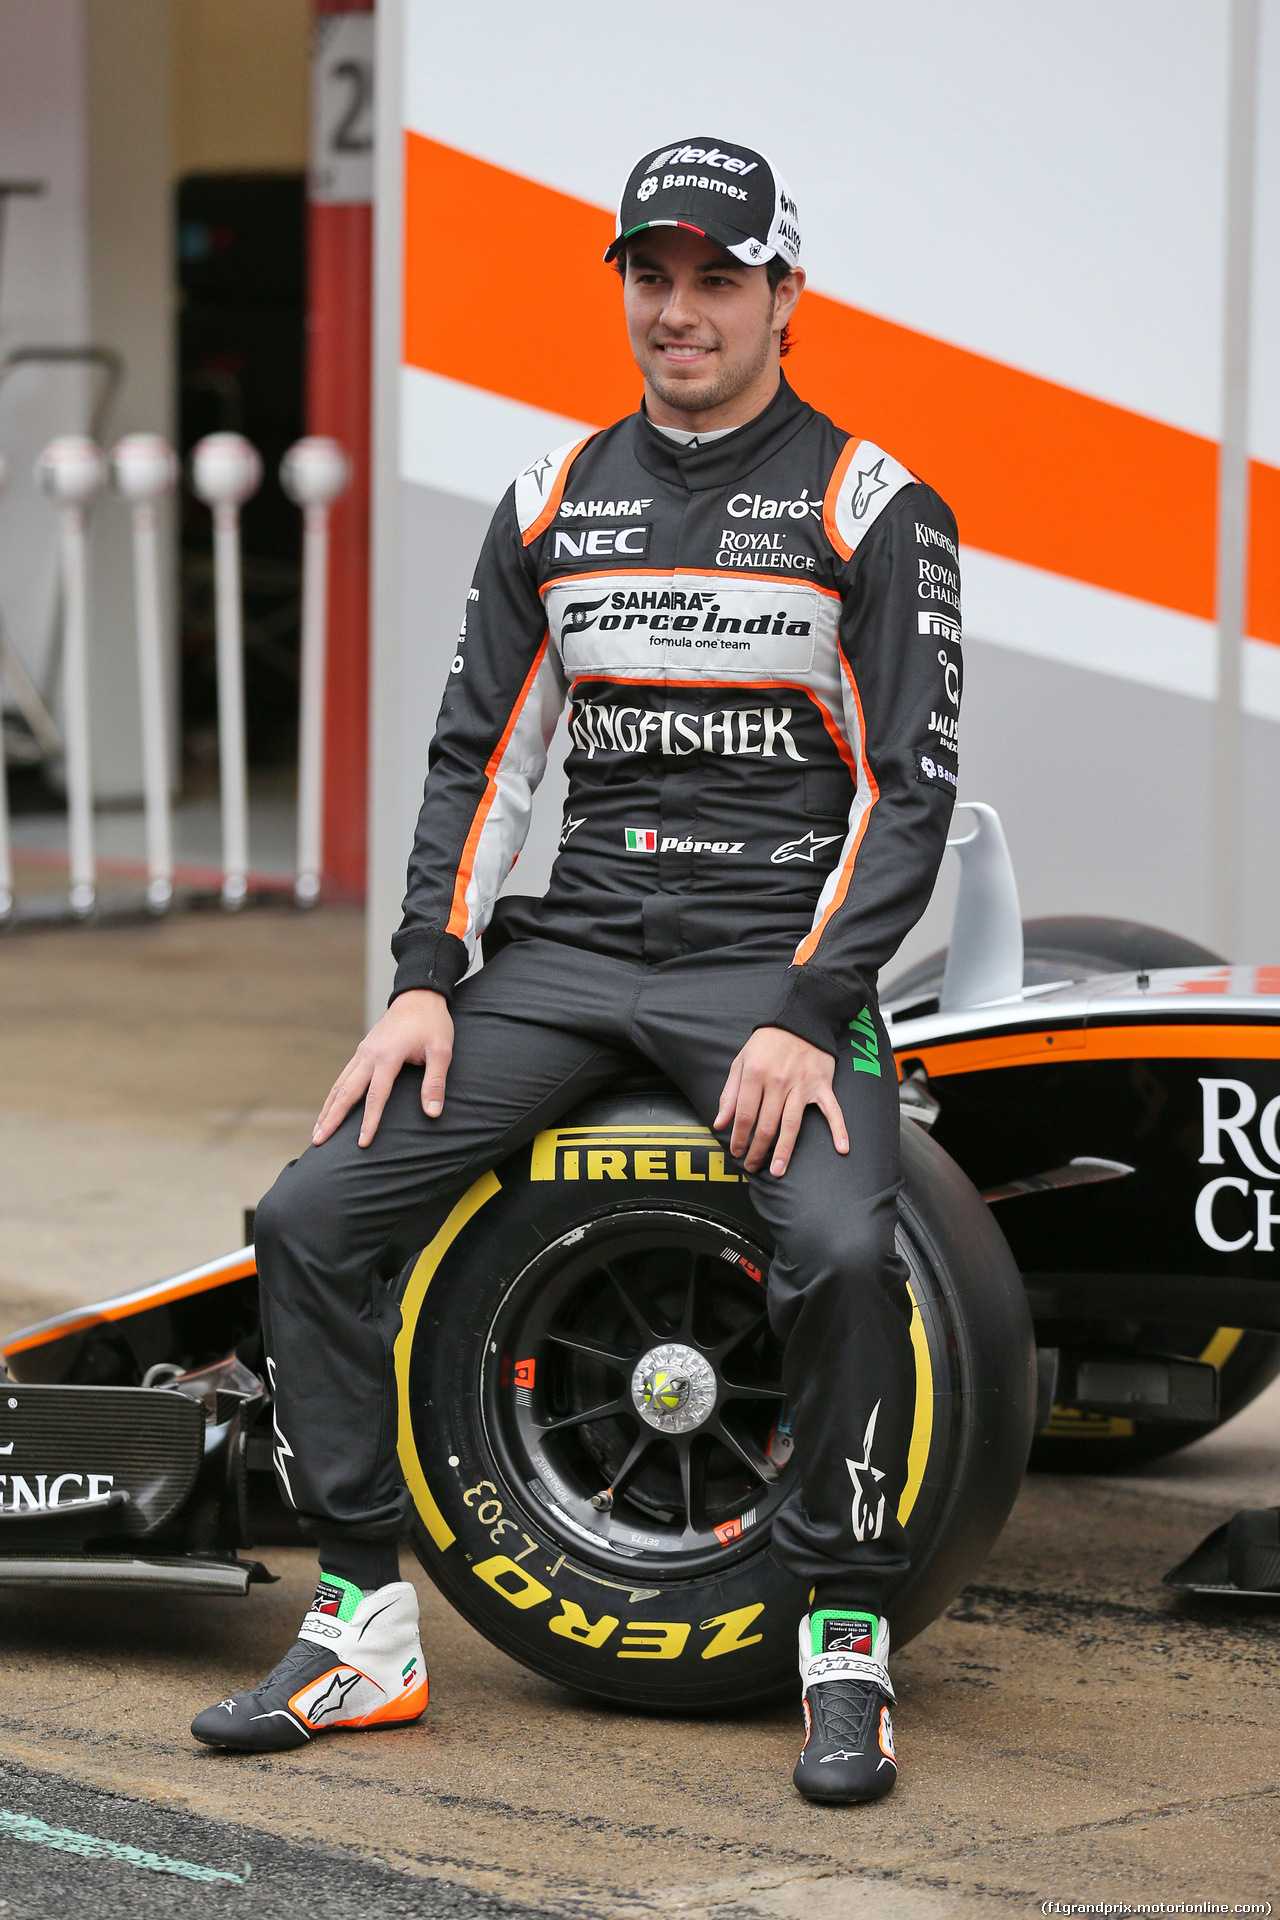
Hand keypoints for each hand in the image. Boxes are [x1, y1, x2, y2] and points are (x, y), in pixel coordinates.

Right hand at [313, 989, 453, 1148]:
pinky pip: (343, 1077)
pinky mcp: (362, 1051)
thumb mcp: (441, 1051)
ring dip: (327, 1108)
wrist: (419, 996)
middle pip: (346, 1092)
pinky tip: (329, 1108)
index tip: (362, 1143)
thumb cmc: (432, 1024)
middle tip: (318, 1141)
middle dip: (332, 1118)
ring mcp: (362, 1052)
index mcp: (388, 1056)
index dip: (369, 1121)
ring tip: (317, 1131)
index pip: (375, 1096)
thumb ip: (435, 1082)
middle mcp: (369, 1055)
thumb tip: (433, 1112)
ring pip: (339, 1085)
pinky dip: (334, 1095)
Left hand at [713, 1027, 848, 1177]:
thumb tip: (720, 1122)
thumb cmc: (767, 1042)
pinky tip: (841, 1149)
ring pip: (792, 1124)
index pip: (744, 1115)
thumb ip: (729, 1093)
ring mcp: (802, 1085)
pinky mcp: (822, 1085)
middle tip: (752, 1167)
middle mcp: (778, 1081)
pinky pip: (832, 1110)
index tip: (736, 1152)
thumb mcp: (741, 1061)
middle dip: (757, 1150)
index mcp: (755, 1075)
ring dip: (784, 1150)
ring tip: (777, 1170)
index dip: (739, 1138)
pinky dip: (839, 1129)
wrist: (800, 1019)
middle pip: (766, 1125)